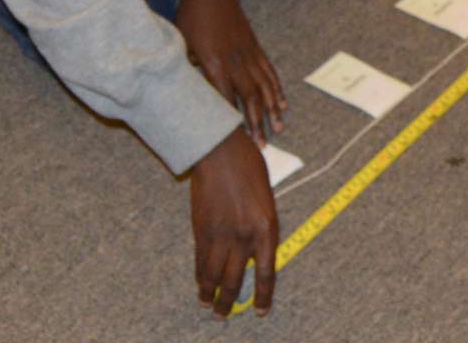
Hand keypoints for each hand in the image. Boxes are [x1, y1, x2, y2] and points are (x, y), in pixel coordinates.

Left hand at [177, 0, 285, 140]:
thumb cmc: (191, 16)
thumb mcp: (181, 43)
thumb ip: (186, 68)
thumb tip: (183, 92)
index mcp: (214, 64)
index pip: (226, 100)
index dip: (233, 122)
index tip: (239, 141)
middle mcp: (236, 62)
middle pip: (250, 98)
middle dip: (258, 123)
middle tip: (264, 144)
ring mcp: (249, 55)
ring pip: (264, 87)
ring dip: (272, 109)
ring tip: (279, 127)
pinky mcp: (255, 47)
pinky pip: (269, 71)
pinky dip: (276, 88)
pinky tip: (281, 101)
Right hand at [188, 129, 279, 317]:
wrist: (221, 151)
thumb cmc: (249, 167)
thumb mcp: (267, 199)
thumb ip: (262, 226)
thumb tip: (256, 250)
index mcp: (267, 228)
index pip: (266, 272)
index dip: (262, 296)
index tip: (260, 311)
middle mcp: (244, 235)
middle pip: (235, 279)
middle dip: (229, 302)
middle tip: (224, 316)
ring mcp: (220, 233)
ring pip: (213, 274)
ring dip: (210, 294)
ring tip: (209, 305)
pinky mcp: (201, 229)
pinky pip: (200, 260)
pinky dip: (199, 275)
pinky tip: (200, 284)